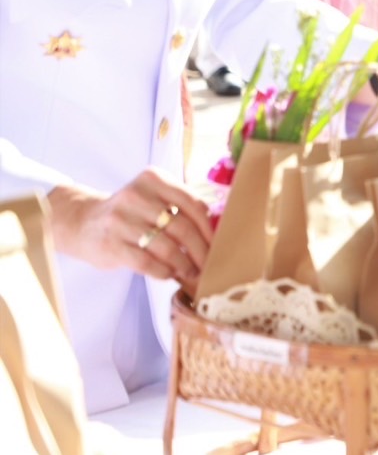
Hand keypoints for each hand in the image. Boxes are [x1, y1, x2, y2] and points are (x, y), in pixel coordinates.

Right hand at [47, 170, 212, 286]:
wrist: (81, 223)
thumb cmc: (129, 214)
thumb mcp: (153, 199)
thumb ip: (180, 207)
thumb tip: (216, 232)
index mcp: (153, 179)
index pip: (193, 204)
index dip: (209, 229)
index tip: (218, 245)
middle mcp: (136, 196)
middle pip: (182, 227)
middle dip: (200, 250)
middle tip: (208, 265)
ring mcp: (120, 220)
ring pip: (166, 247)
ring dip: (183, 265)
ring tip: (191, 273)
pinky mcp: (110, 243)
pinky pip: (146, 262)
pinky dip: (163, 271)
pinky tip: (168, 274)